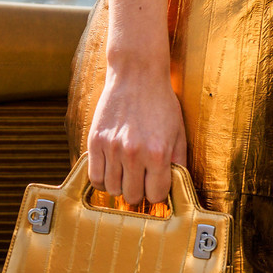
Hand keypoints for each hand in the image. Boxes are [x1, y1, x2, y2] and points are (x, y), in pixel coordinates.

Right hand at [86, 57, 187, 206]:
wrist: (137, 75)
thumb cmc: (161, 103)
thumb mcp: (178, 132)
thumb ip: (179, 162)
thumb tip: (177, 188)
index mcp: (158, 153)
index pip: (156, 195)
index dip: (158, 193)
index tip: (156, 185)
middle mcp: (133, 153)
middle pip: (132, 197)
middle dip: (139, 192)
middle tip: (141, 181)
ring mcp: (112, 148)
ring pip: (112, 190)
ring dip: (121, 186)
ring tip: (127, 174)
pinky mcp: (94, 142)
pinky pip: (94, 177)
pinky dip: (103, 180)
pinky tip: (112, 170)